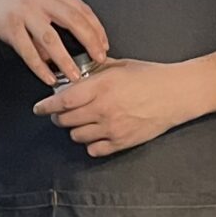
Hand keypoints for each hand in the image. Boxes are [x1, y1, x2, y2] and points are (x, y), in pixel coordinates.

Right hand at [0, 0, 107, 86]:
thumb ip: (52, 16)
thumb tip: (65, 48)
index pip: (81, 9)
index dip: (96, 28)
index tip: (104, 45)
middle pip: (73, 21)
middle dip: (90, 42)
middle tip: (99, 60)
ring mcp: (24, 11)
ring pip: (51, 39)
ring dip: (66, 60)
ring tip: (75, 77)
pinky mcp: (8, 26)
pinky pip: (28, 51)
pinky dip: (40, 67)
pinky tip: (48, 78)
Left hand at [33, 58, 195, 157]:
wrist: (177, 93)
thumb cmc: (151, 76)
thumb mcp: (121, 66)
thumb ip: (97, 72)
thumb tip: (77, 75)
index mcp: (101, 86)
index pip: (62, 101)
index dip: (46, 106)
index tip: (38, 108)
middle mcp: (103, 109)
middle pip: (65, 120)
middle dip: (58, 117)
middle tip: (61, 113)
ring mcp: (112, 128)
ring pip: (77, 136)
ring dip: (75, 129)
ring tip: (82, 121)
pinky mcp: (122, 142)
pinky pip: (94, 150)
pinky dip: (90, 144)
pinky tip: (96, 134)